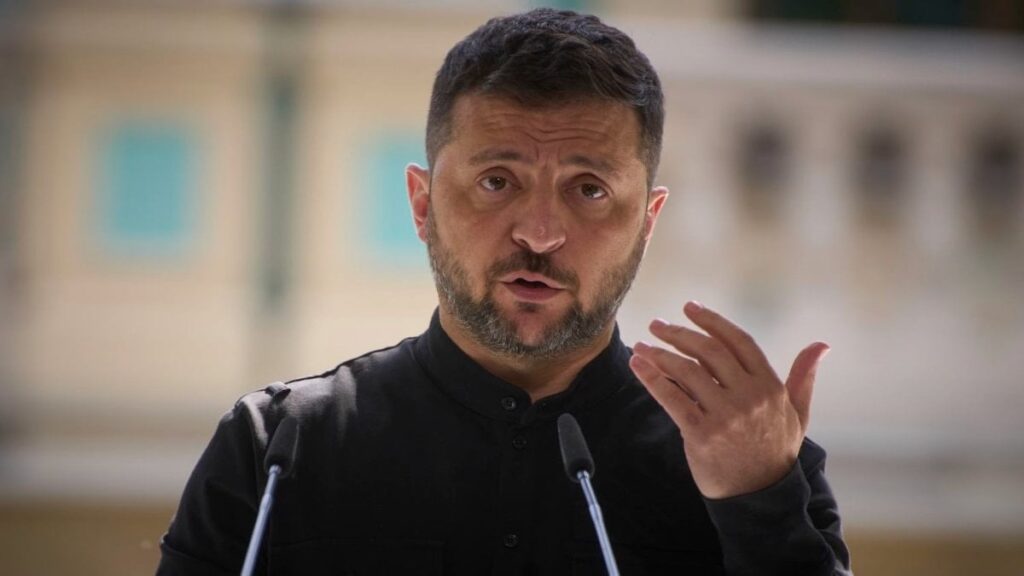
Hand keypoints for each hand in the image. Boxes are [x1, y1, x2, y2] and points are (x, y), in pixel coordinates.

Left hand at [629, 301, 828, 498]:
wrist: (760, 496)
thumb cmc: (776, 451)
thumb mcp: (798, 414)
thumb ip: (803, 377)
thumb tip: (822, 346)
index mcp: (770, 387)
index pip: (739, 342)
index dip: (713, 321)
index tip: (690, 307)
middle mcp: (749, 398)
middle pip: (709, 352)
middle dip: (680, 333)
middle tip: (657, 324)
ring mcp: (726, 417)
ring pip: (687, 372)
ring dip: (660, 354)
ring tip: (642, 345)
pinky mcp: (702, 435)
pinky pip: (672, 399)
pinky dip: (652, 379)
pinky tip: (638, 365)